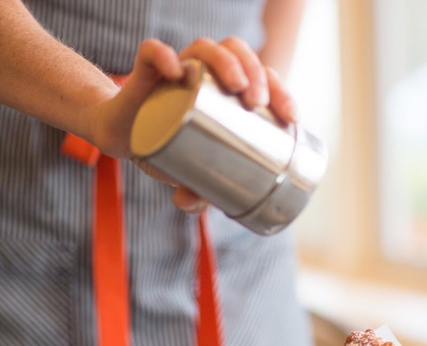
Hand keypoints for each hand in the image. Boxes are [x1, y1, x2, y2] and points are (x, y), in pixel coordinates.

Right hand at [88, 37, 297, 212]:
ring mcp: (176, 67)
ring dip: (225, 60)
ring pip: (205, 47)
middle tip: (257, 101)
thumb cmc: (166, 145)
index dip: (280, 90)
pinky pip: (152, 52)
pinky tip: (177, 71)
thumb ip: (196, 191)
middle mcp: (204, 73)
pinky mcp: (145, 69)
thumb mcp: (188, 172)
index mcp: (224, 91)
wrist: (123, 133)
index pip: (260, 78)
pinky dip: (164, 57)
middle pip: (239, 55)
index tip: (291, 117)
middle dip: (256, 72)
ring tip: (236, 86)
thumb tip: (198, 205)